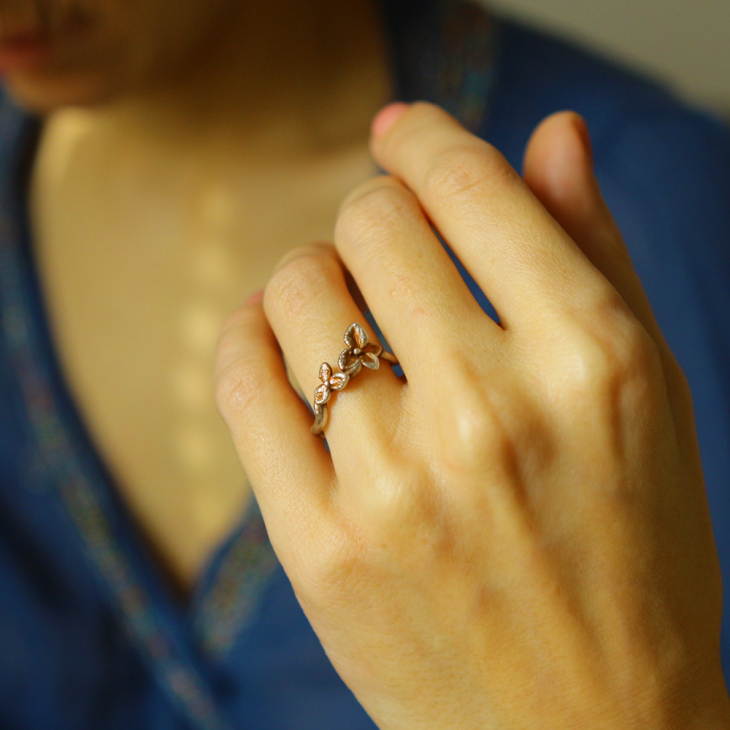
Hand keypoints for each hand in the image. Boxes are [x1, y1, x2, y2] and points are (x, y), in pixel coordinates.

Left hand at [214, 102, 729, 729]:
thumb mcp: (646, 394)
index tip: (403, 133)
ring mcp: (396, 486)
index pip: (470, 188)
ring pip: (296, 291)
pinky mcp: (321, 550)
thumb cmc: (634, 555)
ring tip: (341, 310)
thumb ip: (593, 251)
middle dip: (372, 216)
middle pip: (369, 226)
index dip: (425, 140)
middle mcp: (491, 414)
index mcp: (595, 361)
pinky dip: (249, 339)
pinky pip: (243, 379)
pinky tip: (276, 346)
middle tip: (383, 248)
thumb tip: (550, 133)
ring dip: (311, 277)